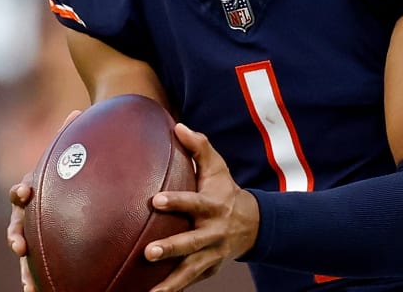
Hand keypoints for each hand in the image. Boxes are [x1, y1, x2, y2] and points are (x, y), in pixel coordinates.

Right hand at [8, 109, 81, 291]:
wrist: (76, 188)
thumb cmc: (74, 169)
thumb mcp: (76, 155)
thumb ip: (73, 137)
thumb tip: (77, 110)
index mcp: (35, 189)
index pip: (23, 190)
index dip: (22, 192)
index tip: (25, 193)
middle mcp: (30, 213)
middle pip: (18, 225)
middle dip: (17, 235)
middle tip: (19, 244)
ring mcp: (35, 232)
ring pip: (27, 252)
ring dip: (25, 268)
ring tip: (28, 283)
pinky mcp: (44, 251)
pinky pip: (39, 268)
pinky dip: (37, 281)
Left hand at [144, 123, 259, 291]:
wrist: (254, 224)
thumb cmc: (226, 191)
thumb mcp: (218, 168)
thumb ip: (199, 147)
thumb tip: (177, 126)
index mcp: (213, 206)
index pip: (194, 203)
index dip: (176, 202)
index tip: (156, 201)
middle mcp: (213, 232)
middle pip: (192, 243)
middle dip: (171, 248)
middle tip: (148, 253)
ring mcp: (212, 254)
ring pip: (191, 270)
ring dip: (172, 281)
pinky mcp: (209, 268)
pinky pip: (191, 281)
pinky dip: (175, 290)